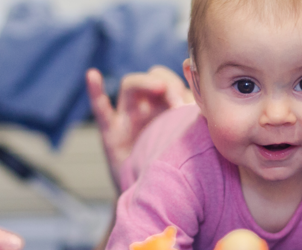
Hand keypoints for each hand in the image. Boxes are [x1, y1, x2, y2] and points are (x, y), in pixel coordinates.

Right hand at [85, 66, 191, 190]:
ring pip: (130, 86)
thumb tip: (208, 107)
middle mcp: (149, 107)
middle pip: (154, 76)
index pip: (175, 79)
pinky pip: (100, 109)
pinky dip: (95, 91)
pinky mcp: (111, 133)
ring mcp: (128, 118)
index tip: (195, 100)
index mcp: (170, 107)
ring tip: (159, 89)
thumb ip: (197, 124)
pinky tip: (93, 75)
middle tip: (179, 102)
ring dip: (145, 83)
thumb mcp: (188, 143)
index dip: (184, 83)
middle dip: (168, 83)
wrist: (156, 196)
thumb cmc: (175, 167)